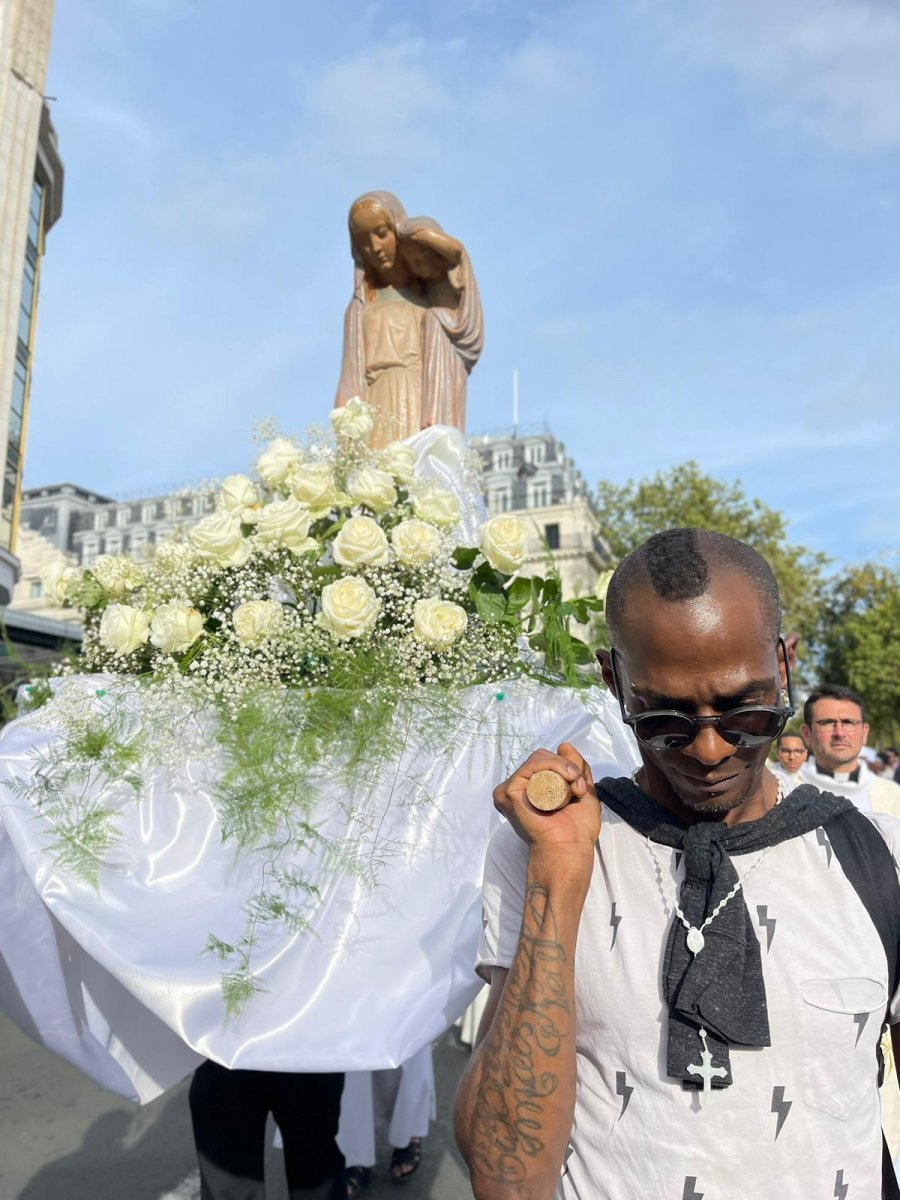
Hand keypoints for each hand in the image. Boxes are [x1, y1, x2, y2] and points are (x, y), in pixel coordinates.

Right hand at [493, 742, 600, 870]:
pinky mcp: (509, 791)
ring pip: (538, 758)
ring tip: (574, 785)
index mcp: (531, 788)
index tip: (581, 783)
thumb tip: (564, 744)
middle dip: (566, 765)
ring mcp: (511, 789)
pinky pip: (531, 765)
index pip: (545, 761)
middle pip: (541, 756)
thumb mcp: (582, 790)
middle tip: (578, 785)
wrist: (570, 848)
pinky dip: (552, 766)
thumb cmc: (577, 828)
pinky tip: (565, 781)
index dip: (566, 765)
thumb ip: (576, 768)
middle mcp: (519, 787)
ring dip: (562, 766)